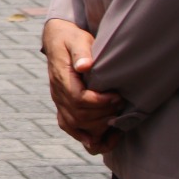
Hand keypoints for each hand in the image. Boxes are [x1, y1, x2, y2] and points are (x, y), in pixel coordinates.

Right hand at [43, 18, 121, 153]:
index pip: (78, 99)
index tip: (117, 96)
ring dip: (96, 128)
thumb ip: (80, 52)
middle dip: (103, 114)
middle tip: (121, 105)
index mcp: (61, 77)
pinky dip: (82, 136)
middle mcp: (58, 92)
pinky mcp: (63, 105)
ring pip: (74, 125)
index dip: (99, 102)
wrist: (58, 40)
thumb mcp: (76, 39)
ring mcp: (59, 101)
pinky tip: (97, 140)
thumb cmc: (71, 39)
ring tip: (115, 123)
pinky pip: (68, 126)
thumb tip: (84, 65)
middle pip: (78, 116)